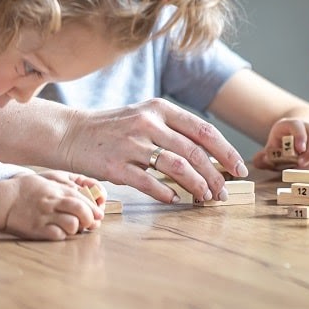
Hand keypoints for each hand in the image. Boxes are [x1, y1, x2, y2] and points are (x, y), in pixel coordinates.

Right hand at [0, 172, 102, 239]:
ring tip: (72, 228)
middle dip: (90, 219)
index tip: (99, 215)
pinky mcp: (37, 230)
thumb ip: (63, 187)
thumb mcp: (45, 181)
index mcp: (56, 190)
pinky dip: (62, 236)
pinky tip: (59, 233)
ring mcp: (45, 217)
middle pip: (81, 211)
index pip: (82, 199)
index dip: (94, 208)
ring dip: (76, 228)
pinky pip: (57, 236)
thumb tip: (81, 191)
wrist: (1, 201)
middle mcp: (52, 203)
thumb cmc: (24, 190)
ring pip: (72, 225)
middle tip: (90, 223)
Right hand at [60, 97, 246, 203]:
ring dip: (196, 185)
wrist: (70, 133)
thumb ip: (173, 131)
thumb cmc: (112, 129)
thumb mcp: (144, 117)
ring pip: (176, 167)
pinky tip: (176, 199)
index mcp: (160, 109)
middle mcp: (148, 123)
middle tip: (222, 192)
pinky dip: (166, 192)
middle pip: (194, 151)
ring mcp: (131, 144)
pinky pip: (148, 182)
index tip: (238, 169)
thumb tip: (209, 155)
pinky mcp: (116, 165)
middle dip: (214, 175)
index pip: (203, 130)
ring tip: (204, 197)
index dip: (225, 152)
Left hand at [252, 118, 308, 170]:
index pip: (298, 126)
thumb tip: (258, 162)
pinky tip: (307, 178)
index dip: (300, 136)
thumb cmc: (282, 144)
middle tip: (301, 165)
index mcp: (294, 124)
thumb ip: (264, 155)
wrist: (300, 140)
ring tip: (300, 174)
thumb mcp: (272, 146)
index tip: (299, 149)